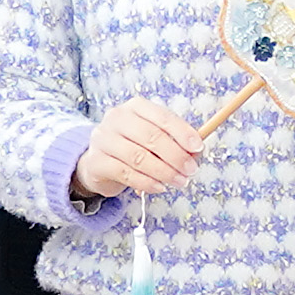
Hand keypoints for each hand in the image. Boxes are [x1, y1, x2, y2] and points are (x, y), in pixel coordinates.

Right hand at [72, 99, 205, 202]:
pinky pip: (126, 173)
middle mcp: (117, 118)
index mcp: (135, 107)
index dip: (182, 132)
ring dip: (164, 172)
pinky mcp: (96, 161)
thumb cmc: (133, 146)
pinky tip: (159, 187)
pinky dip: (146, 182)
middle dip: (176, 156)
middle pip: (151, 136)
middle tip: (190, 170)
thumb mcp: (153, 139)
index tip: (198, 147)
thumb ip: (174, 142)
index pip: (163, 117)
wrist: (98, 162)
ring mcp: (103, 139)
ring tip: (179, 182)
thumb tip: (196, 153)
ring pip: (138, 157)